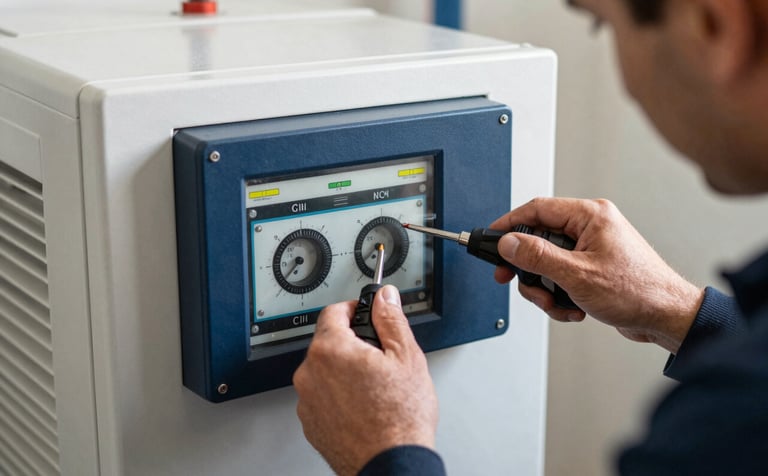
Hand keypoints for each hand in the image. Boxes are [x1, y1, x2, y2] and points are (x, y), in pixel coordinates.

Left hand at [293, 285, 437, 475]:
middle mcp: (310, 373)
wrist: (391, 465)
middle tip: (379, 358)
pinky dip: (339, 397)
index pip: (333, 311)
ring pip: (325, 372)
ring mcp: (307, 401)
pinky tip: (364, 406)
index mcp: (331, 350)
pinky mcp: (311, 423)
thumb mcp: (407, 356)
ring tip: (375, 388)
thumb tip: (385, 297)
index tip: (365, 313)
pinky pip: (323, 398)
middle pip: (328, 342)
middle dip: (352, 344)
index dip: (354, 308)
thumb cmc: (400, 419)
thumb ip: (391, 319)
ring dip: (344, 372)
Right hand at [490, 198, 704, 352]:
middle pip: (538, 240)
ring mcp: (592, 249)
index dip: (509, 224)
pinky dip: (560, 296)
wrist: (667, 317)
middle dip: (529, 269)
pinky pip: (561, 277)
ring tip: (557, 303)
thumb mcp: (577, 274)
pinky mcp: (592, 269)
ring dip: (545, 288)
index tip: (492, 238)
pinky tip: (573, 308)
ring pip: (547, 263)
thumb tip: (509, 242)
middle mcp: (591, 228)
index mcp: (591, 216)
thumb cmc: (639, 291)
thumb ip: (538, 256)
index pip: (537, 210)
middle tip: (515, 280)